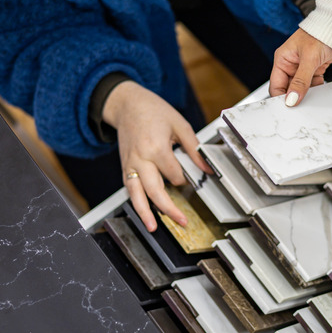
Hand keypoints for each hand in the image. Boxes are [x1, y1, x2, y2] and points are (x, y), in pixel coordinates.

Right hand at [103, 81, 211, 230]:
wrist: (127, 104)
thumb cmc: (153, 111)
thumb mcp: (179, 124)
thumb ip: (193, 148)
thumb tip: (207, 168)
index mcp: (155, 147)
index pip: (174, 174)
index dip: (185, 177)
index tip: (192, 175)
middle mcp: (140, 159)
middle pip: (154, 190)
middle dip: (169, 208)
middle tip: (183, 221)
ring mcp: (130, 164)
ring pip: (136, 194)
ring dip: (144, 213)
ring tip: (153, 228)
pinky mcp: (124, 166)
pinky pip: (129, 188)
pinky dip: (135, 202)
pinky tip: (143, 213)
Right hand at [270, 28, 331, 105]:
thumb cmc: (320, 34)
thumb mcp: (309, 59)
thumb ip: (300, 81)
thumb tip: (291, 99)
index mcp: (282, 60)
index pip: (276, 85)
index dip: (281, 97)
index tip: (289, 106)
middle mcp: (290, 64)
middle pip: (288, 88)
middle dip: (295, 96)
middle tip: (302, 103)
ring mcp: (302, 68)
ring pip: (300, 88)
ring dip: (307, 92)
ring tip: (314, 91)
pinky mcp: (313, 69)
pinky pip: (312, 84)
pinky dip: (316, 87)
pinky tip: (320, 85)